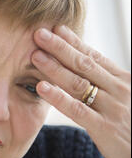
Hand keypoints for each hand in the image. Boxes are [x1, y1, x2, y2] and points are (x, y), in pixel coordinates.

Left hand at [32, 25, 130, 157]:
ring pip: (78, 83)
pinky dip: (58, 97)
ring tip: (35, 55)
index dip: (74, 42)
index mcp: (124, 81)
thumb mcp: (128, 101)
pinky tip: (41, 88)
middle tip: (38, 33)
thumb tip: (88, 72)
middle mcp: (119, 90)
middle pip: (84, 64)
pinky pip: (78, 110)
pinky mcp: (105, 128)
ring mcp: (112, 108)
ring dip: (55, 67)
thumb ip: (109, 87)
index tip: (56, 29)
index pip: (95, 57)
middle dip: (60, 47)